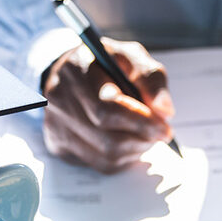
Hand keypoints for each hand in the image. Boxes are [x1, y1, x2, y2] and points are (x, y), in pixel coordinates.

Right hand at [42, 38, 174, 173]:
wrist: (67, 73)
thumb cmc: (103, 65)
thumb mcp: (130, 56)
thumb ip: (150, 77)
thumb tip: (164, 111)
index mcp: (77, 70)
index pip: (108, 108)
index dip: (141, 122)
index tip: (164, 127)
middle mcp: (60, 100)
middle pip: (107, 137)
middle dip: (142, 138)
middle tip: (161, 133)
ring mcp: (56, 126)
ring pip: (106, 155)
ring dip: (135, 150)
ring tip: (145, 135)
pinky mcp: (59, 145)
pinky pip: (99, 164)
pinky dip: (123, 158)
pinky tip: (129, 143)